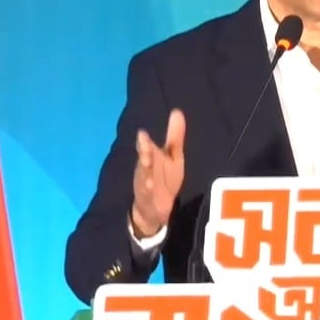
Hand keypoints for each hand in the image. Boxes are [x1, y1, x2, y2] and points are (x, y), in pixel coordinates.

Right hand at [130, 109, 185, 237]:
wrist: (153, 208)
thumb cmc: (164, 178)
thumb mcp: (173, 157)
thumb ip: (175, 136)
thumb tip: (177, 111)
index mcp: (152, 157)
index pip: (147, 147)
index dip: (145, 142)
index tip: (143, 133)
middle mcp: (146, 168)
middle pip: (144, 159)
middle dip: (143, 151)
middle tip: (142, 142)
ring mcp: (146, 183)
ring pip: (144, 175)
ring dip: (144, 169)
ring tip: (145, 161)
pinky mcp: (149, 198)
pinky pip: (148, 193)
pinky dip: (147, 189)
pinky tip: (149, 184)